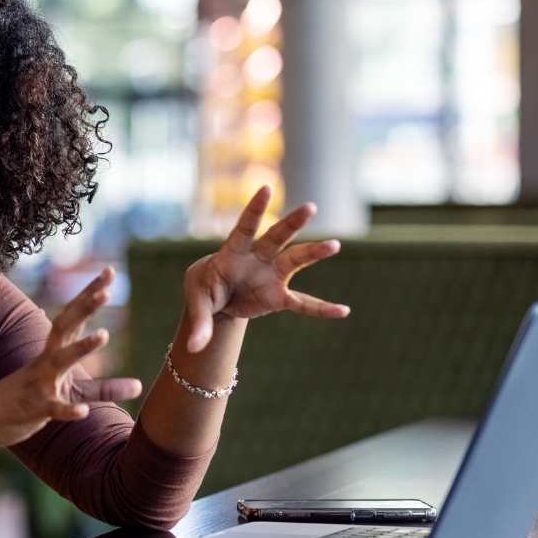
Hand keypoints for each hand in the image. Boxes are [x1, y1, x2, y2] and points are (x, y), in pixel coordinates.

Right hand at [0, 267, 143, 448]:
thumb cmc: (26, 401)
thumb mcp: (67, 391)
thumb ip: (100, 388)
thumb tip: (141, 386)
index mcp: (52, 353)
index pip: (73, 317)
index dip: (90, 294)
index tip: (110, 271)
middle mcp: (46, 363)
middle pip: (65, 328)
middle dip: (85, 308)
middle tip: (106, 290)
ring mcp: (41, 385)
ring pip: (60, 363)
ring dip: (80, 348)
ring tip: (104, 335)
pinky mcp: (37, 410)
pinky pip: (54, 409)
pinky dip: (67, 410)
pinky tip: (83, 413)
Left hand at [183, 187, 349, 352]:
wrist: (216, 299)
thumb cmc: (204, 290)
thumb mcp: (197, 304)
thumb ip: (199, 323)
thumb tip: (193, 348)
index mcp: (232, 253)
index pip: (243, 227)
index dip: (255, 209)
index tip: (266, 189)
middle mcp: (257, 258)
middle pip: (276, 237)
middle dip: (292, 224)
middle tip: (311, 207)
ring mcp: (271, 275)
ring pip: (295, 260)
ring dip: (313, 252)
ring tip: (334, 244)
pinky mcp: (278, 295)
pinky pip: (302, 302)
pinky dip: (321, 309)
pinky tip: (343, 311)